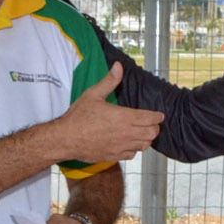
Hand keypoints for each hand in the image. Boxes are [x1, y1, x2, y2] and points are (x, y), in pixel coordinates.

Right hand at [43, 64, 160, 162]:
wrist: (65, 139)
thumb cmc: (78, 117)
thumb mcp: (93, 94)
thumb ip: (109, 81)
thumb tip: (118, 66)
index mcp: (124, 117)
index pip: (151, 118)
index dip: (157, 116)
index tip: (158, 115)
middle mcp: (126, 133)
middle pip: (152, 133)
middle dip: (154, 127)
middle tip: (150, 123)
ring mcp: (121, 146)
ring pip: (145, 145)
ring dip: (146, 138)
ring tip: (141, 132)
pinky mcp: (115, 156)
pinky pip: (132, 155)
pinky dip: (134, 149)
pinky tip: (128, 143)